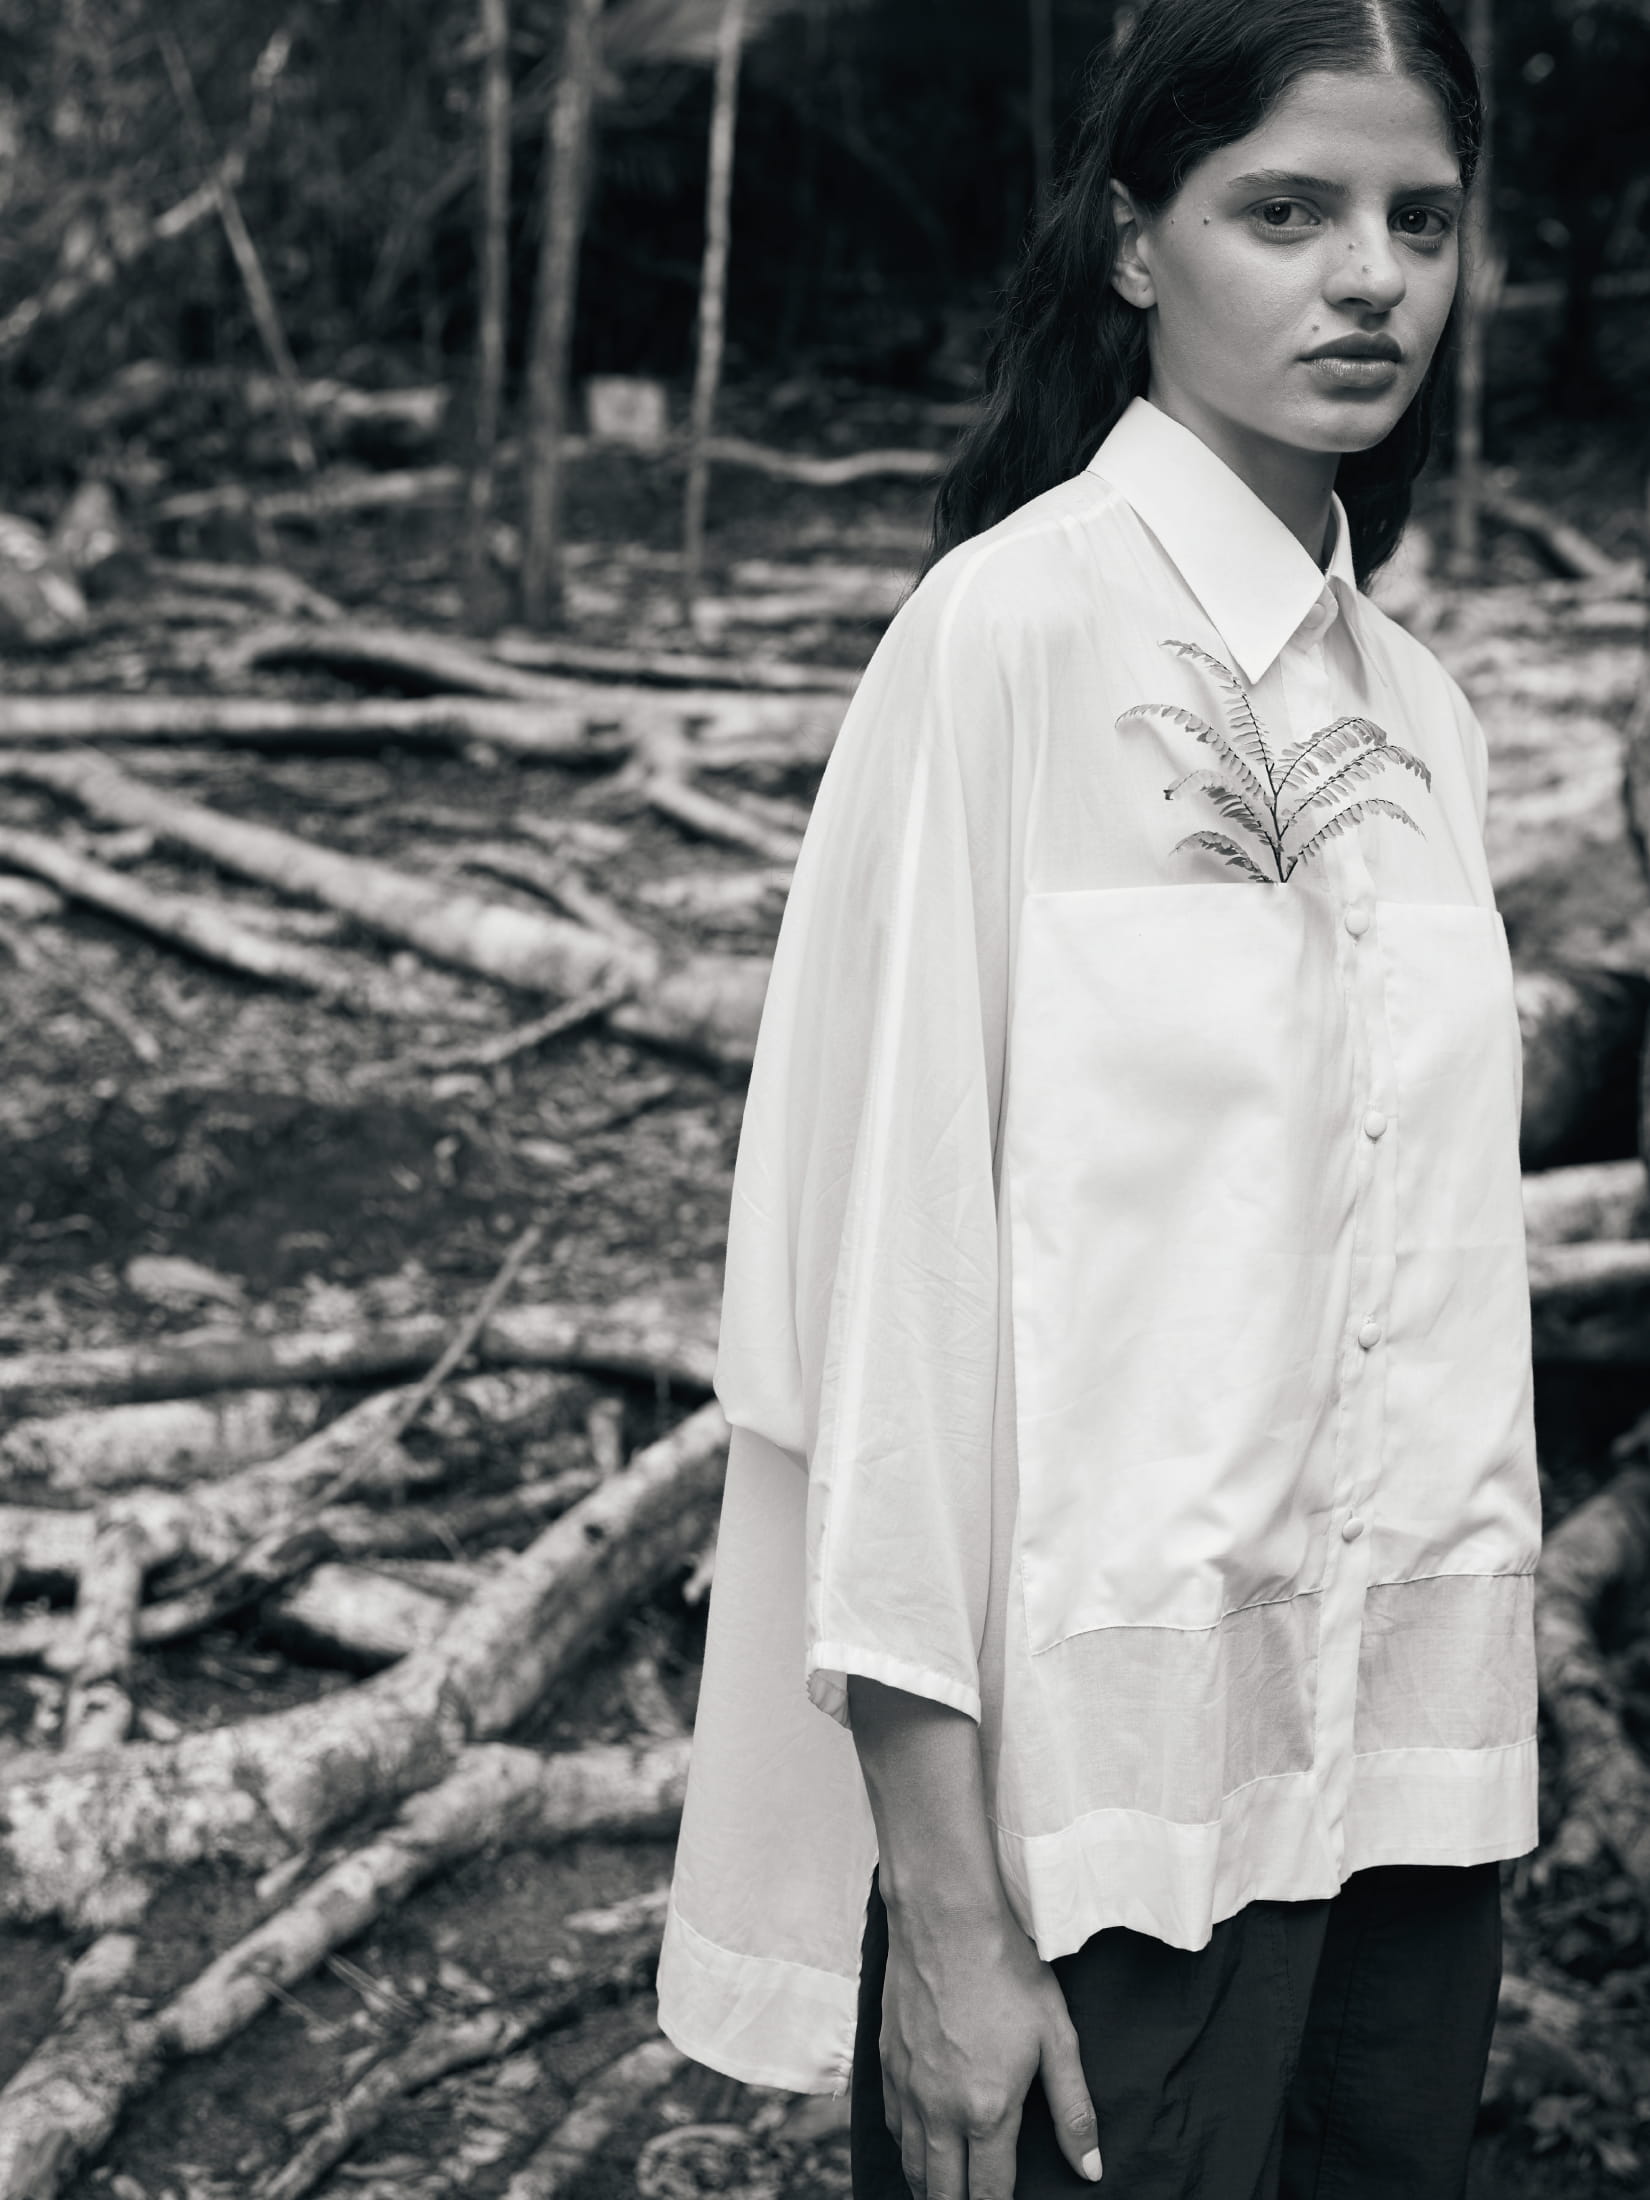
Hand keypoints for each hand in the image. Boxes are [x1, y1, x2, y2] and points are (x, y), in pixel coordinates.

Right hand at [878, 1886, 1101, 2199]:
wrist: (946, 1920)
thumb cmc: (1007, 1972)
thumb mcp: (1056, 2039)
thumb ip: (1073, 2111)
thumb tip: (1091, 2169)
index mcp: (986, 2111)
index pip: (989, 2192)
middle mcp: (939, 2110)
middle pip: (942, 2190)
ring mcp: (907, 2087)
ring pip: (911, 2163)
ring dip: (929, 2187)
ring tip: (943, 2195)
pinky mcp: (886, 2061)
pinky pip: (892, 2126)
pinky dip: (905, 2148)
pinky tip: (916, 2147)